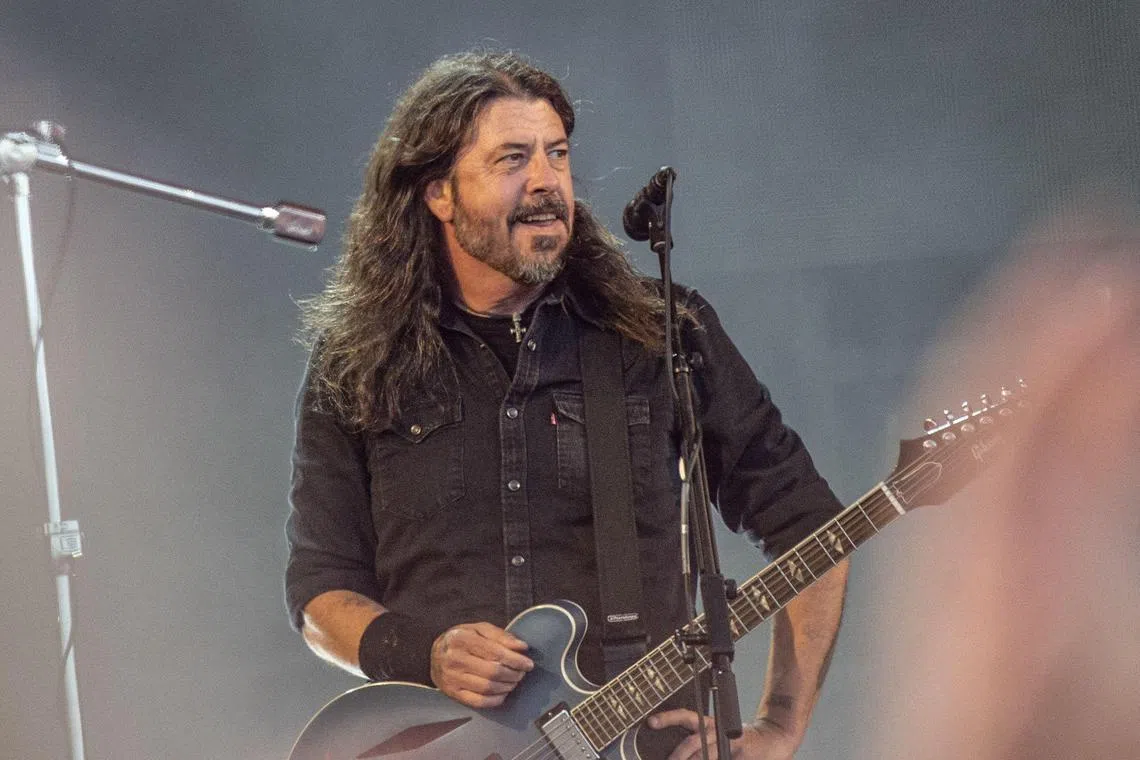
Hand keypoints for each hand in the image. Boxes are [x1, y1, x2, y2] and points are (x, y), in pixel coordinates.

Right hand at [429, 622, 533, 708]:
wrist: (436, 654)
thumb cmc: (462, 639)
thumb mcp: (479, 629)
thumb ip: (501, 636)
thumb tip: (522, 647)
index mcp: (462, 639)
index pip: (495, 652)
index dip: (516, 659)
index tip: (528, 663)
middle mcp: (455, 659)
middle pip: (493, 672)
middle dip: (514, 674)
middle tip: (522, 673)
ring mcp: (452, 678)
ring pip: (488, 688)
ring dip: (507, 686)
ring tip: (514, 681)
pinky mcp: (453, 693)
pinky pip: (479, 701)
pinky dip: (496, 700)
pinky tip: (503, 693)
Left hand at [648, 710, 799, 759]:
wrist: (773, 739)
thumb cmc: (743, 745)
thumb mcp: (718, 741)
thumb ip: (701, 747)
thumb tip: (679, 753)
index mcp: (708, 724)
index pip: (684, 717)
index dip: (668, 718)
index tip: (651, 722)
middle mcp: (716, 729)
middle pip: (691, 740)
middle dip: (678, 754)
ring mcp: (727, 739)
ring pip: (704, 752)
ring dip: (692, 759)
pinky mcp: (737, 747)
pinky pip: (719, 756)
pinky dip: (711, 759)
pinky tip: (716, 759)